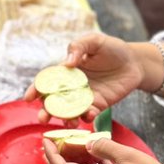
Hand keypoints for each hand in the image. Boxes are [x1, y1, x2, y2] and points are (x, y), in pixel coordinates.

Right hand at [24, 32, 144, 122]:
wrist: (134, 61)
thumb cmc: (112, 48)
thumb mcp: (94, 40)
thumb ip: (79, 47)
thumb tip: (68, 63)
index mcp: (66, 71)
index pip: (46, 81)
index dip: (35, 89)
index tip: (28, 98)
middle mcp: (72, 86)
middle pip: (54, 101)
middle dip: (46, 111)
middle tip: (42, 119)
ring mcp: (85, 97)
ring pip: (70, 112)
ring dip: (66, 119)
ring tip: (68, 123)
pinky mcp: (99, 105)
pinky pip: (89, 113)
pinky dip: (87, 116)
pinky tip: (90, 114)